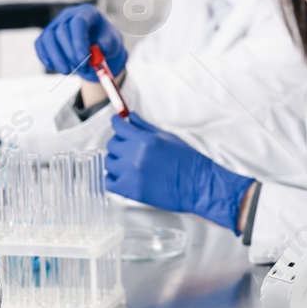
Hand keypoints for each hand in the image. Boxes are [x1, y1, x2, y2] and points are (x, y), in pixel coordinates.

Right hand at [35, 4, 128, 78]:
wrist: (98, 43)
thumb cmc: (106, 40)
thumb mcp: (113, 42)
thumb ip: (107, 46)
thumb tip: (97, 53)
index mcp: (87, 12)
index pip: (78, 23)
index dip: (79, 42)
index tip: (83, 60)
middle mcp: (69, 15)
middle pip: (62, 31)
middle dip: (70, 53)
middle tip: (81, 68)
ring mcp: (56, 24)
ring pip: (48, 37)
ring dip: (56, 57)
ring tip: (68, 71)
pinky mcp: (48, 35)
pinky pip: (40, 43)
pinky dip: (44, 56)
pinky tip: (52, 67)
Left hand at [105, 113, 252, 231]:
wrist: (197, 185)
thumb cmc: (187, 161)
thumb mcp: (167, 137)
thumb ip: (145, 126)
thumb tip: (130, 117)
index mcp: (145, 140)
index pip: (118, 126)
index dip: (117, 123)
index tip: (118, 124)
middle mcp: (135, 156)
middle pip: (112, 144)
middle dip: (119, 142)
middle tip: (128, 146)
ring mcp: (131, 174)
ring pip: (109, 162)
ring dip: (116, 160)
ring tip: (127, 163)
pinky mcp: (131, 191)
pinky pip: (109, 182)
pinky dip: (113, 178)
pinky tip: (123, 176)